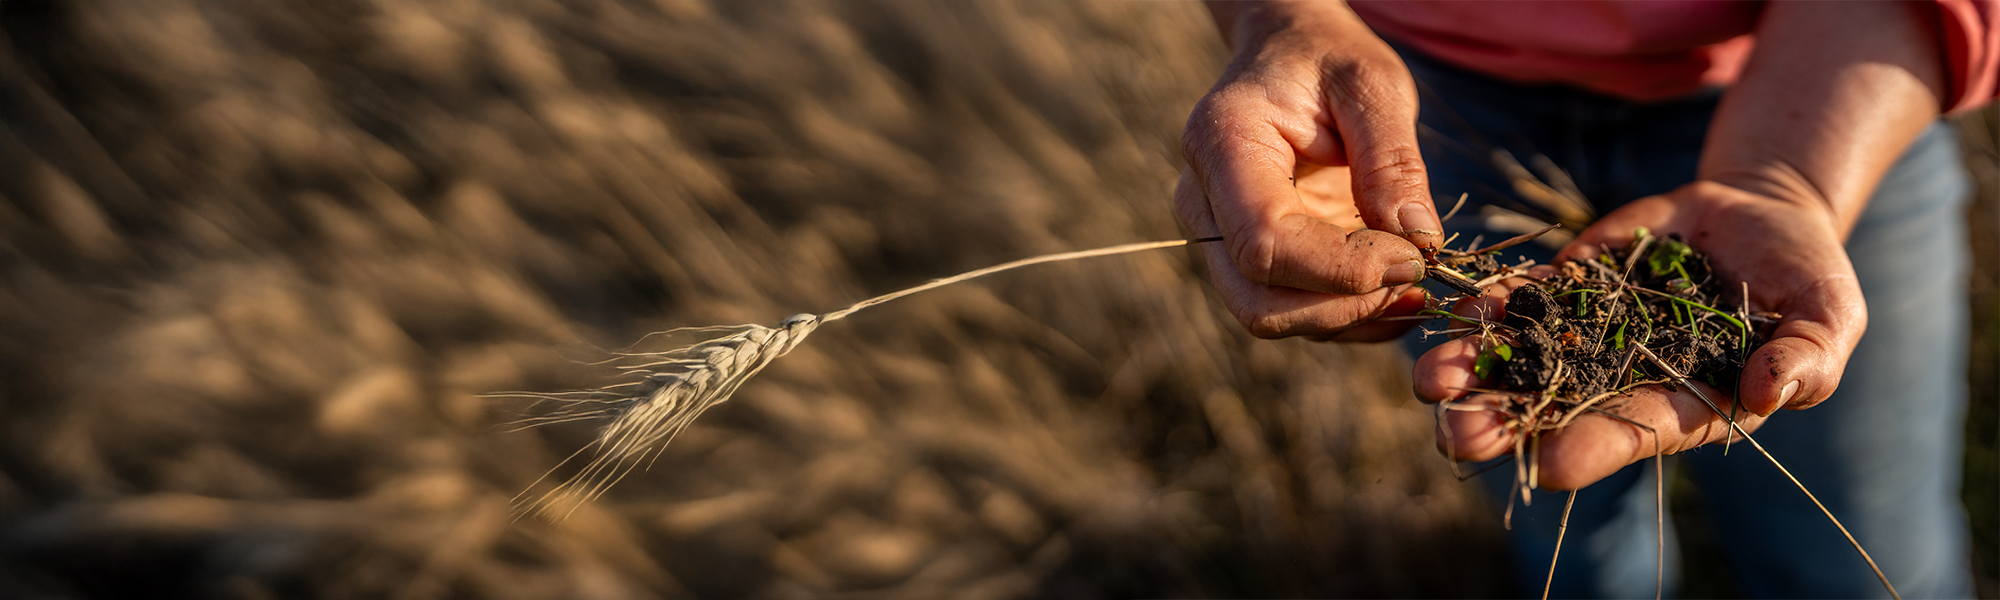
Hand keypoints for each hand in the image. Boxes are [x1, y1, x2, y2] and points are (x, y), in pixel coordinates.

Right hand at [1176, 2, 1440, 341]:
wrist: (1288, 57)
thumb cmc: (1326, 60)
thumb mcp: (1372, 85)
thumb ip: (1392, 160)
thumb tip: (1417, 240)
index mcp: (1222, 143)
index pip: (1264, 242)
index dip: (1340, 269)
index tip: (1413, 254)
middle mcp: (1203, 201)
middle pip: (1256, 299)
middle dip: (1343, 305)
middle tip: (1413, 269)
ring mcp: (1219, 237)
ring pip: (1271, 316)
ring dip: (1350, 316)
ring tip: (1410, 274)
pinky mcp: (1248, 260)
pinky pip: (1292, 313)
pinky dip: (1349, 316)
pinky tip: (1393, 284)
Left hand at [1413, 181, 1864, 488]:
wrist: (1762, 216)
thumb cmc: (1805, 279)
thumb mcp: (1827, 314)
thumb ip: (1807, 358)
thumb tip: (1771, 392)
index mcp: (1685, 403)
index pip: (1634, 433)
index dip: (1593, 449)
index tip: (1547, 465)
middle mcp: (1624, 378)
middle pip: (1555, 408)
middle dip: (1503, 423)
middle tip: (1456, 435)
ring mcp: (1589, 332)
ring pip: (1520, 358)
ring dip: (1473, 370)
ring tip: (1429, 380)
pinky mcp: (1568, 285)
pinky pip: (1519, 300)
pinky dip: (1486, 307)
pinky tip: (1450, 314)